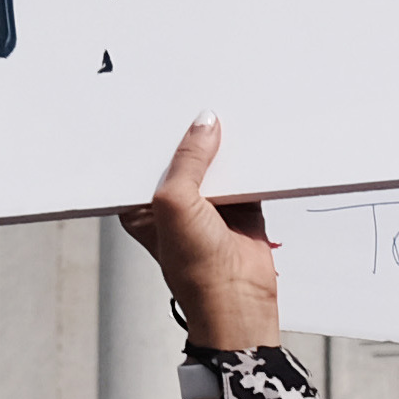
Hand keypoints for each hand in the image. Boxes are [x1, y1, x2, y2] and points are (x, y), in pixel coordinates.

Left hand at [118, 120, 276, 350]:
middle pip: (184, 156)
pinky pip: (245, 173)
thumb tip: (204, 123)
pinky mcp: (240, 206)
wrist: (238, 298)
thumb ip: (188, 159)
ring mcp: (208, 204)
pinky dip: (252, 160)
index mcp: (144, 204)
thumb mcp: (176, 202)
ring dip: (225, 146)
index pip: (146, 158)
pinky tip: (254, 139)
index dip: (155, 133)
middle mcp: (175, 203)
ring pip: (216, 162)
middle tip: (200, 100)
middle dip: (193, 134)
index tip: (162, 104)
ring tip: (230, 111)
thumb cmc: (194, 266)